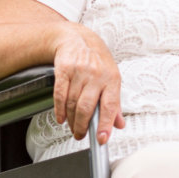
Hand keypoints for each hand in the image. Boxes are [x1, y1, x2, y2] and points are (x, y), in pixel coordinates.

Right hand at [51, 27, 123, 143]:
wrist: (78, 38)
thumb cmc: (97, 60)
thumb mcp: (111, 78)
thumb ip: (115, 103)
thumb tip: (119, 124)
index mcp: (111, 79)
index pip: (109, 106)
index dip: (105, 124)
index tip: (102, 139)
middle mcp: (96, 74)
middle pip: (86, 107)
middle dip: (82, 126)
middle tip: (81, 135)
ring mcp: (79, 71)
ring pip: (72, 103)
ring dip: (71, 120)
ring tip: (73, 127)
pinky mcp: (63, 69)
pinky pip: (59, 94)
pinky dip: (59, 109)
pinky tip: (61, 117)